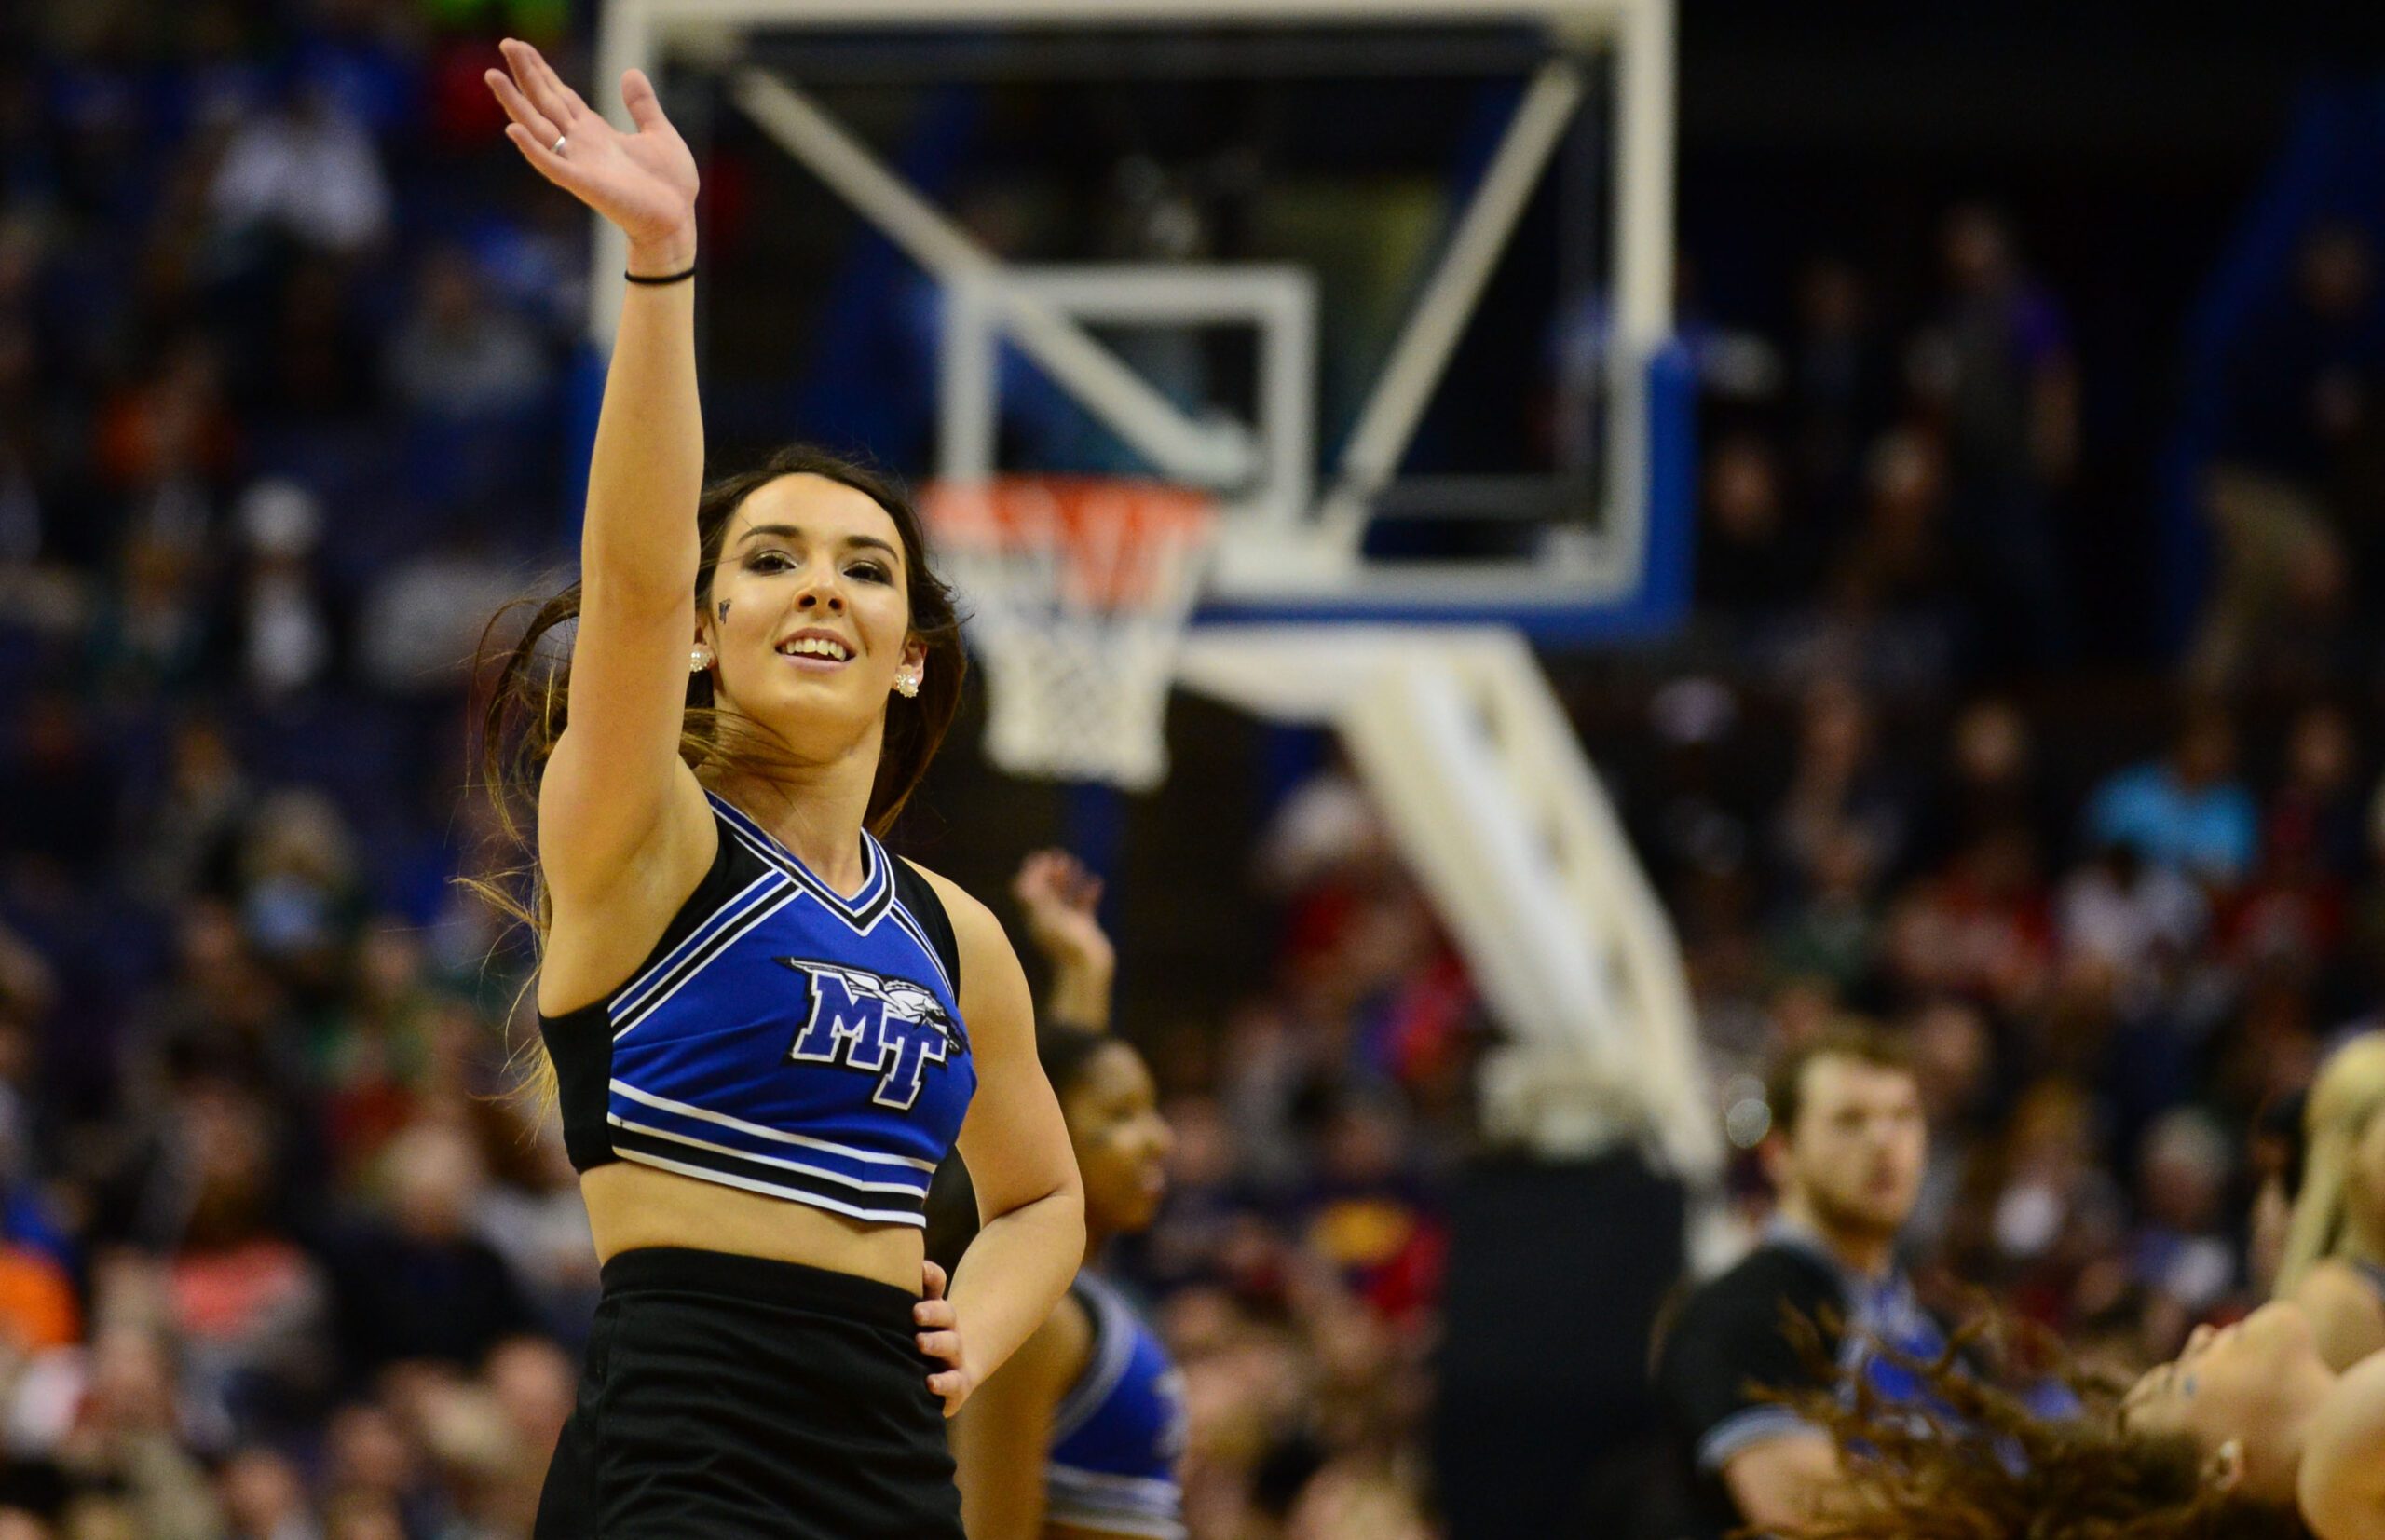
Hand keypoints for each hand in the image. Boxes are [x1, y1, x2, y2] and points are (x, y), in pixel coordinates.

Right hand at [485, 39, 697, 256]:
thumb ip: (642, 105)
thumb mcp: (659, 133)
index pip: (561, 95)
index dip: (542, 71)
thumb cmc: (669, 184)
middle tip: (505, 42)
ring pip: (539, 127)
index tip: (520, 47)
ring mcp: (579, 164)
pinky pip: (552, 165)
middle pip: (545, 102)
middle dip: (526, 74)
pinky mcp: (584, 184)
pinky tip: (515, 129)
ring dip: (515, 103)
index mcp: (596, 132)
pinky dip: (533, 148)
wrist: (677, 222)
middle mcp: (581, 145)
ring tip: (493, 75)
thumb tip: (630, 73)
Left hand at [915, 1259, 976, 1416]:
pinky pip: (954, 1384)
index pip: (937, 1286)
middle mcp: (948, 1330)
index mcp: (936, 1310)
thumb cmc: (921, 1344)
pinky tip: (930, 1383)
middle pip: (947, 1314)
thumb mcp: (913, 1322)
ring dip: (937, 1343)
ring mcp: (955, 1357)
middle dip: (933, 1312)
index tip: (921, 1270)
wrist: (950, 1376)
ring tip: (920, 1342)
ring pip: (951, 1346)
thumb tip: (890, 1270)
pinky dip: (944, 1384)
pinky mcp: (957, 1385)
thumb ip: (902, 1300)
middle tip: (916, 1312)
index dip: (931, 1276)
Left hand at [1012, 849, 1113, 978]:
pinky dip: (1089, 893)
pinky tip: (1096, 882)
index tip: (1042, 857)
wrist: (1087, 970)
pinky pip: (1085, 906)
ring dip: (1070, 879)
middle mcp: (1050, 919)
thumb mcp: (1048, 919)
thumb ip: (1036, 899)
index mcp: (1037, 917)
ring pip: (1066, 896)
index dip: (1033, 872)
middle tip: (1060, 857)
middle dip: (1052, 872)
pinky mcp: (1085, 928)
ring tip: (1077, 864)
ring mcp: (1067, 923)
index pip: (1028, 889)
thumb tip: (1021, 882)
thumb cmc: (1067, 944)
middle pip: (1046, 891)